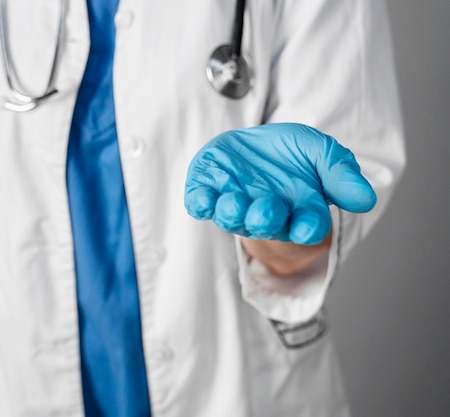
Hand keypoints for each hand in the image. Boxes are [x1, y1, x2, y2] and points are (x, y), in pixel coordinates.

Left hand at [184, 123, 375, 244]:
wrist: (254, 145)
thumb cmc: (291, 154)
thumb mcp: (321, 153)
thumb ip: (340, 174)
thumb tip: (366, 199)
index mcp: (298, 211)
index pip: (307, 225)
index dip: (307, 228)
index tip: (307, 228)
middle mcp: (265, 214)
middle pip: (267, 224)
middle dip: (266, 218)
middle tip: (266, 211)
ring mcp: (235, 205)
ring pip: (232, 217)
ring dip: (232, 212)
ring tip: (233, 202)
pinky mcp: (208, 193)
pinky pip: (201, 204)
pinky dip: (200, 202)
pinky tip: (202, 198)